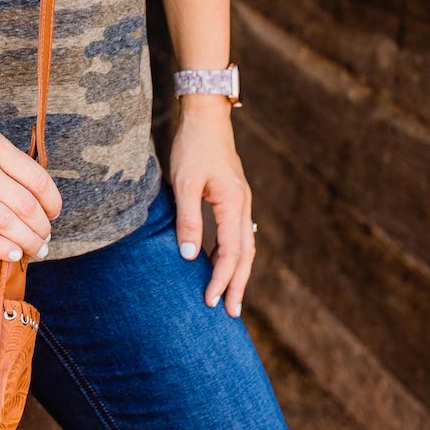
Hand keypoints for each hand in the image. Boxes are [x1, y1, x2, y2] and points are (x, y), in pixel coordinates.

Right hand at [0, 89, 61, 262]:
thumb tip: (21, 176)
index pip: (37, 179)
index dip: (53, 202)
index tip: (54, 213)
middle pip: (25, 206)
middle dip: (42, 228)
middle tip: (46, 239)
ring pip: (4, 222)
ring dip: (26, 241)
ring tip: (35, 251)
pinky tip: (11, 255)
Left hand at [169, 97, 255, 314]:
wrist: (205, 115)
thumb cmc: (193, 146)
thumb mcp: (184, 184)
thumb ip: (188, 220)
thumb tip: (190, 257)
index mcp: (233, 204)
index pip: (231, 252)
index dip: (222, 279)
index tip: (211, 301)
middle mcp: (242, 205)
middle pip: (245, 254)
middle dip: (238, 284)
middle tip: (231, 313)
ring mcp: (240, 200)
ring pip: (245, 245)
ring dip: (238, 271)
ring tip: (230, 296)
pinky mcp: (233, 196)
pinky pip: (238, 233)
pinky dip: (232, 253)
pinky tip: (220, 262)